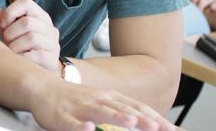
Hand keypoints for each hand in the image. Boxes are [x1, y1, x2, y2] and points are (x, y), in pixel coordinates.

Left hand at [0, 0, 60, 74]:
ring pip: (31, 37)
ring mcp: (52, 43)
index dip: (11, 11)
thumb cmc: (22, 49)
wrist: (37, 72)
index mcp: (39, 16)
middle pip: (27, 22)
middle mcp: (49, 27)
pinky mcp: (51, 59)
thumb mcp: (10, 33)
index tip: (2, 24)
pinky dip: (22, 58)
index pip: (26, 3)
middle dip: (11, 33)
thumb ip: (0, 21)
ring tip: (13, 51)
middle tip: (7, 42)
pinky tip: (20, 60)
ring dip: (15, 46)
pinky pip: (34, 55)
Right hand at [27, 80, 174, 130]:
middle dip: (142, 119)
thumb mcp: (101, 103)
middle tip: (159, 128)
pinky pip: (72, 122)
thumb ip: (121, 112)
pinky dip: (81, 127)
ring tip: (132, 122)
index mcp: (110, 98)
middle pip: (123, 109)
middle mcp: (98, 100)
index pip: (138, 108)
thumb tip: (146, 123)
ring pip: (100, 112)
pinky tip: (88, 130)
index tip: (174, 130)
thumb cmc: (74, 100)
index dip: (156, 119)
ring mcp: (80, 107)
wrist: (41, 88)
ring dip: (116, 117)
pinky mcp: (62, 116)